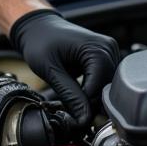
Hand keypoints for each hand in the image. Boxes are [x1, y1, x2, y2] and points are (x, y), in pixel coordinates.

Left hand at [10, 9, 119, 128]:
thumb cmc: (40, 40)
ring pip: (105, 87)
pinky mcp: (104, 57)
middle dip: (88, 104)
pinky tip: (76, 94)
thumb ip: (69, 94)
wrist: (37, 26)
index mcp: (97, 49)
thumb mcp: (50, 69)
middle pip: (106, 88)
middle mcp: (108, 49)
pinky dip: (90, 90)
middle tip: (70, 114)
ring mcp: (108, 52)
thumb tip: (84, 119)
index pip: (100, 88)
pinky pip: (102, 81)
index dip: (85, 106)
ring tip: (70, 103)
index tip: (72, 119)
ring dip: (90, 99)